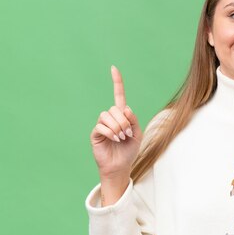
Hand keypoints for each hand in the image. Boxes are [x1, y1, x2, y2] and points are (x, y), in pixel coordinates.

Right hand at [90, 66, 142, 191]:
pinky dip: (110, 133)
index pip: (118, 95)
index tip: (113, 68)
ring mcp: (102, 125)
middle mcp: (111, 118)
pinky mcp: (95, 134)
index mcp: (122, 116)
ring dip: (117, 127)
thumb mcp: (137, 134)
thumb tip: (124, 108)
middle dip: (124, 121)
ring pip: (107, 116)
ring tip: (121, 138)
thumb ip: (133, 120)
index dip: (117, 82)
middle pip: (115, 109)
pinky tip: (114, 140)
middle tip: (127, 134)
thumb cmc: (129, 151)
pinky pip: (101, 126)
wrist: (121, 166)